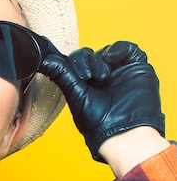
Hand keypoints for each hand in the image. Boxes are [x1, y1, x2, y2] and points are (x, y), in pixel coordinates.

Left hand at [39, 41, 164, 161]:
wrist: (123, 131)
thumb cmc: (98, 123)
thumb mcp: (75, 96)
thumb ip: (62, 75)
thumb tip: (44, 60)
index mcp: (84, 86)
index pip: (74, 64)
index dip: (71, 63)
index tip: (65, 67)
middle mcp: (100, 78)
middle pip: (89, 56)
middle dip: (85, 62)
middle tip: (87, 77)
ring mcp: (118, 72)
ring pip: (105, 52)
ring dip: (100, 60)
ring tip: (102, 77)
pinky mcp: (136, 67)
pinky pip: (127, 49)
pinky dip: (118, 49)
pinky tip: (111, 58)